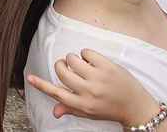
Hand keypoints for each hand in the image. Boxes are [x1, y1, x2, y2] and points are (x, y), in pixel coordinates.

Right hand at [26, 49, 162, 125]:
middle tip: (67, 66)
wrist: (136, 107)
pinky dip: (87, 54)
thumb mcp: (89, 113)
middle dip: (61, 65)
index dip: (41, 85)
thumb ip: (71, 108)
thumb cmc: (110, 109)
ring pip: (72, 59)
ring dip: (74, 59)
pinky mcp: (107, 67)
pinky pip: (86, 52)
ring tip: (84, 65)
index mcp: (82, 104)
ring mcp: (98, 78)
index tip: (29, 78)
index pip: (56, 93)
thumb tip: (54, 112)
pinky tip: (94, 62)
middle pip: (62, 72)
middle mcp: (88, 92)